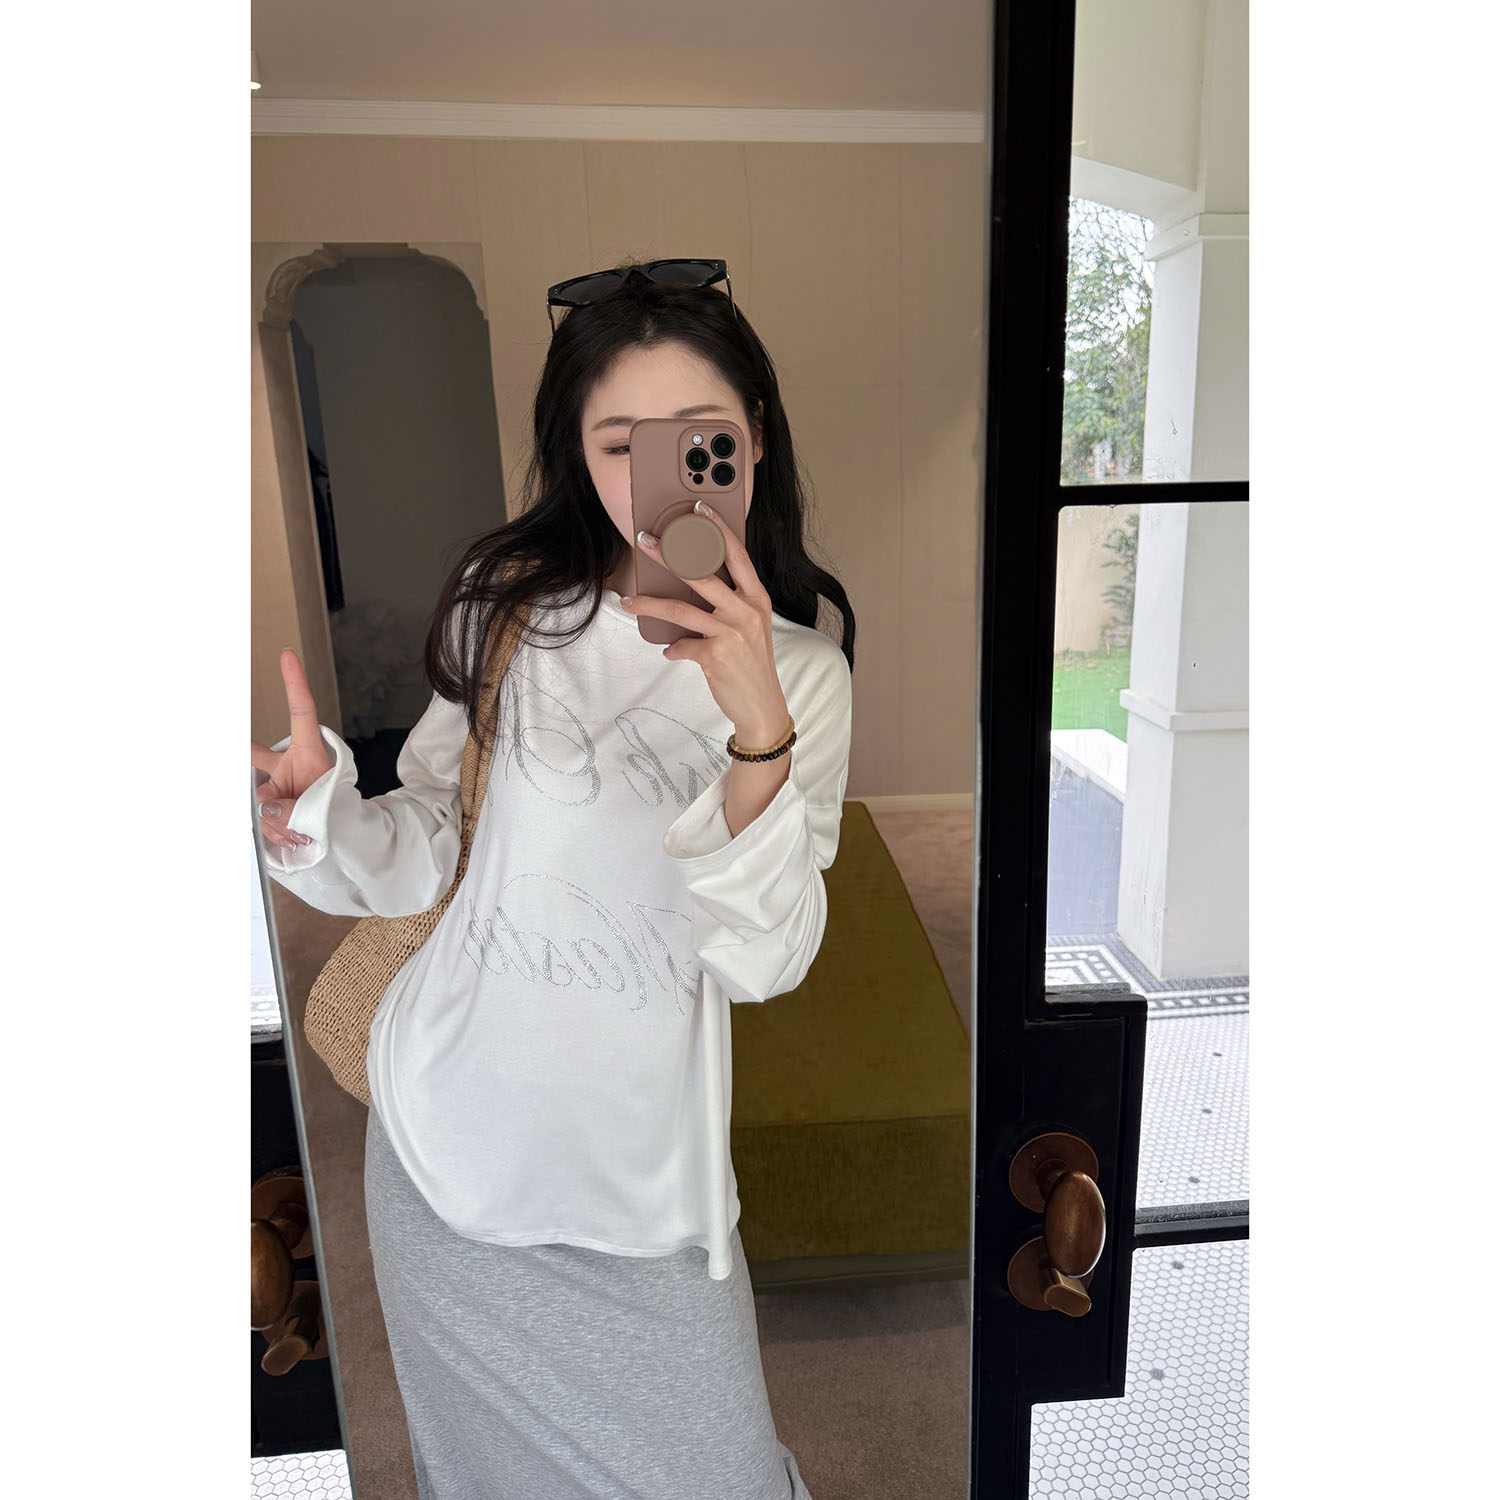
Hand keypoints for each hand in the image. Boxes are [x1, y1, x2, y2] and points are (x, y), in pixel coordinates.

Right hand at [250, 648, 333, 850]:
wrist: (335, 833)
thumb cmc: (333, 810)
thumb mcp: (321, 807)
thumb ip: (291, 808)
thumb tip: (263, 808)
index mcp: (309, 752)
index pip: (301, 712)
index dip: (294, 684)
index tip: (287, 655)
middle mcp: (287, 764)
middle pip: (254, 753)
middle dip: (239, 750)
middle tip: (210, 730)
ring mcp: (273, 784)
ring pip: (257, 799)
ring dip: (276, 820)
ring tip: (299, 831)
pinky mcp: (264, 805)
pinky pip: (256, 817)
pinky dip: (272, 831)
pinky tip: (290, 837)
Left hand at [623, 501, 790, 743]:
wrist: (762, 705)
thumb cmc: (752, 664)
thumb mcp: (750, 627)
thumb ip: (727, 606)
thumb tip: (689, 592)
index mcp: (756, 598)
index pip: (736, 554)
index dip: (716, 528)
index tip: (698, 508)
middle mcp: (746, 610)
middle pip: (701, 572)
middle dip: (667, 553)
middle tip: (643, 540)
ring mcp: (731, 632)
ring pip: (681, 608)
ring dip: (650, 603)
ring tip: (629, 600)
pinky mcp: (715, 655)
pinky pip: (682, 645)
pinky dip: (673, 649)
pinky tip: (671, 652)